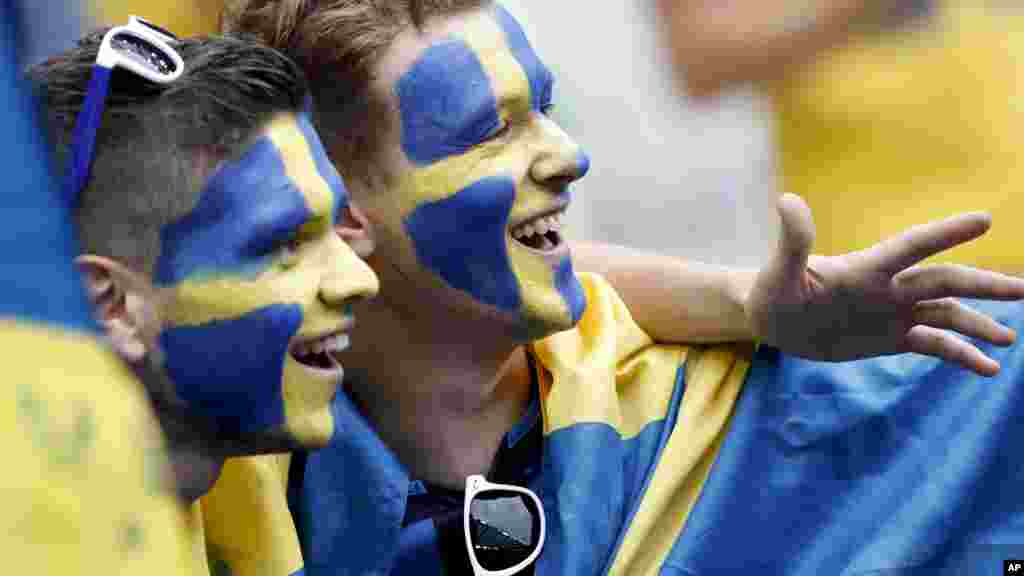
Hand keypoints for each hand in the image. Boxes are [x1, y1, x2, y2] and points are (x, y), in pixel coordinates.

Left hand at [746, 194, 1023, 375]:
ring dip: (978, 322)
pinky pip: (934, 344)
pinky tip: (987, 368)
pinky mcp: (892, 337)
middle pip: (944, 281)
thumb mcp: (778, 272)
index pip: (911, 247)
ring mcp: (893, 312)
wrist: (774, 321)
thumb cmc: (773, 292)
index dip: (944, 234)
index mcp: (866, 268)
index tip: (984, 220)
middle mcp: (889, 287)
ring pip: (947, 313)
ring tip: (1009, 336)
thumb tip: (788, 200)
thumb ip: (792, 242)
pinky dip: (961, 353)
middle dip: (984, 285)